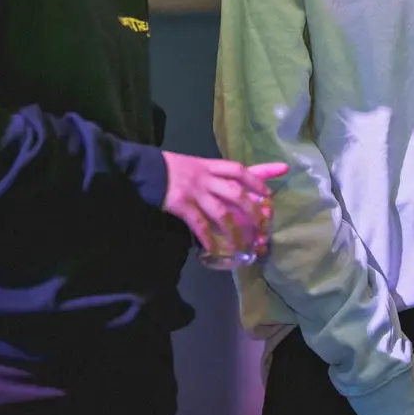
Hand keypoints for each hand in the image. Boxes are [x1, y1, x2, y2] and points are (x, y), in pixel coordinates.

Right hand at [160, 154, 284, 256]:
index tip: (270, 193)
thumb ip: (212, 175)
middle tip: (263, 225)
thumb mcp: (194, 165)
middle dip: (252, 210)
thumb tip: (231, 188)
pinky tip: (213, 249)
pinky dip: (207, 237)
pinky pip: (199, 223)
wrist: (144, 168)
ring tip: (242, 246)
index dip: (257, 180)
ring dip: (234, 231)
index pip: (238, 169)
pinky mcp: (181, 204)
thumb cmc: (170, 168)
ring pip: (221, 211)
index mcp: (209, 166)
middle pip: (236, 192)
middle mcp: (205, 177)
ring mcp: (194, 190)